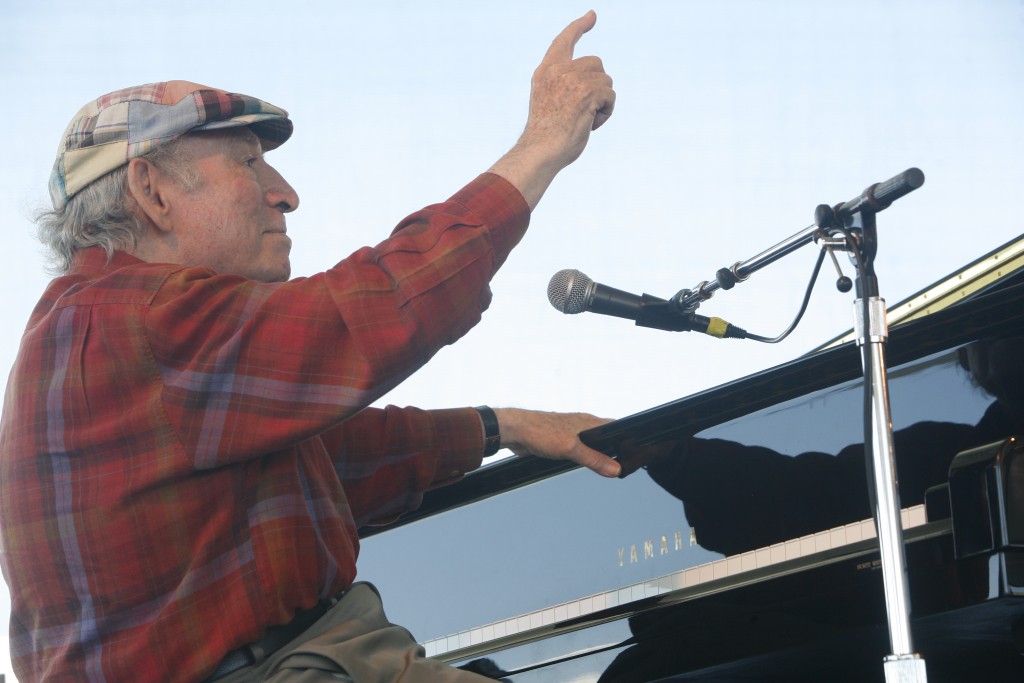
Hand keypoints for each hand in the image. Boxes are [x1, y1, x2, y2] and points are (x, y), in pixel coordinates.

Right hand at [489, 11, 615, 208]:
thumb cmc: (545, 137)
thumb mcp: (549, 102)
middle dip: (598, 86)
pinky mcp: (587, 91)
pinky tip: (590, 125)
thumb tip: (596, 87)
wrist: (540, 151)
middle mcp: (558, 70)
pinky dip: (606, 113)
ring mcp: (572, 78)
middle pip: (596, 64)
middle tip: (584, 111)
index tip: (592, 16)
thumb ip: (564, 86)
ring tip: (585, 120)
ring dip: (602, 102)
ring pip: (606, 80)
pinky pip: (610, 96)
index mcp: (545, 71)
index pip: (564, 40)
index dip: (579, 27)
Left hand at [492, 407, 620, 477]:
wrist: (515, 431)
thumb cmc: (540, 431)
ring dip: (595, 455)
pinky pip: (577, 449)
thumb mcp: (571, 449)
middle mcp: (581, 425)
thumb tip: (615, 469)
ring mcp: (570, 432)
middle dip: (611, 450)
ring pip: (590, 444)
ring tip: (602, 468)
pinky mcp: (560, 441)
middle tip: (617, 466)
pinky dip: (581, 457)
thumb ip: (594, 459)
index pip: (614, 426)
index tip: (632, 453)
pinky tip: (580, 465)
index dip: (625, 438)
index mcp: (588, 421)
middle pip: (603, 437)